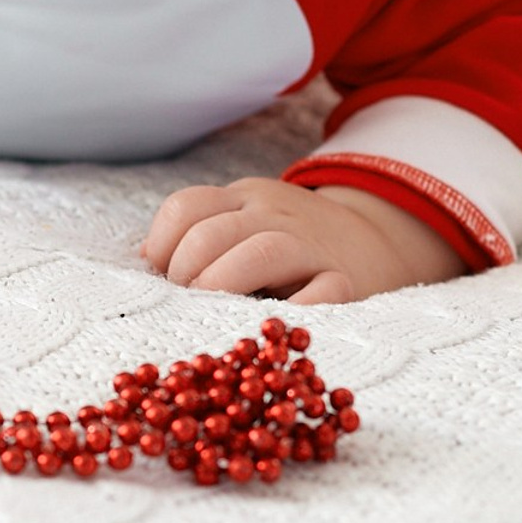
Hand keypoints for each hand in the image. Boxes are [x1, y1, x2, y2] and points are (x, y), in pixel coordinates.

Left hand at [140, 177, 465, 302]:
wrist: (376, 240)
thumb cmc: (290, 245)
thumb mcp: (244, 222)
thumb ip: (199, 233)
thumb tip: (145, 259)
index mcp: (244, 199)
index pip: (187, 205)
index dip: (163, 242)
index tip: (161, 274)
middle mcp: (276, 215)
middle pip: (214, 231)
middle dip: (186, 269)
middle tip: (186, 298)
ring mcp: (313, 246)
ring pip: (263, 250)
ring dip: (224, 282)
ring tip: (212, 307)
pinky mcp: (348, 282)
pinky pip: (326, 290)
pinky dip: (298, 307)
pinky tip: (273, 323)